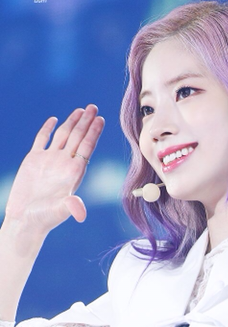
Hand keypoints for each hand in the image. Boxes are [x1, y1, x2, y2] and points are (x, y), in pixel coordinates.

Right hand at [5, 104, 104, 234]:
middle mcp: (64, 163)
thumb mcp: (60, 212)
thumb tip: (81, 213)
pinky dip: (47, 129)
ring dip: (71, 122)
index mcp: (74, 171)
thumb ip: (71, 208)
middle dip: (86, 122)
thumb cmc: (45, 218)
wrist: (25, 220)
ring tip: (81, 110)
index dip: (94, 133)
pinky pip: (41, 140)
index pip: (86, 147)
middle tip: (94, 107)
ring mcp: (49, 160)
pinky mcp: (34, 160)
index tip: (101, 119)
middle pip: (78, 137)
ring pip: (63, 136)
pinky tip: (54, 119)